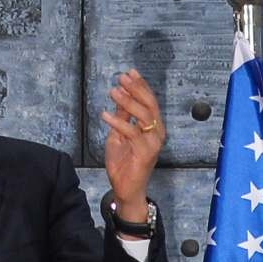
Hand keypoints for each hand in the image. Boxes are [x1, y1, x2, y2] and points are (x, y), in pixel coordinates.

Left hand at [99, 69, 164, 219]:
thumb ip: (122, 116)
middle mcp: (157, 133)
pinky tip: (105, 115)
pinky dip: (118, 122)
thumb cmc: (124, 163)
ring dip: (128, 102)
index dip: (141, 86)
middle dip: (136, 89)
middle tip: (122, 78)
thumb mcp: (119, 134)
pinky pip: (132, 133)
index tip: (130, 72)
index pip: (150, 101)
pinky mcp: (146, 152)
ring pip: (144, 116)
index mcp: (153, 127)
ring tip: (113, 91)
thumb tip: (120, 94)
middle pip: (150, 105)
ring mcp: (154, 143)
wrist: (126, 188)